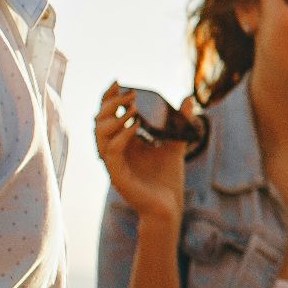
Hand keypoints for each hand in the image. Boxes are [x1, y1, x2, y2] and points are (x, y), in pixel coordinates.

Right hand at [95, 82, 188, 223]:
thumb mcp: (176, 142)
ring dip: (114, 118)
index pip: (108, 115)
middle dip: (112, 104)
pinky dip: (121, 137)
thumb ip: (181, 121)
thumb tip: (189, 98)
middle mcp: (114, 150)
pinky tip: (135, 127)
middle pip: (99, 121)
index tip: (118, 81)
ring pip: (99, 135)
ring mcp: (113, 163)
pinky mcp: (117, 175)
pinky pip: (110, 152)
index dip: (109, 97)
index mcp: (122, 141)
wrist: (169, 206)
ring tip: (134, 108)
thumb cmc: (167, 178)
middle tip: (131, 94)